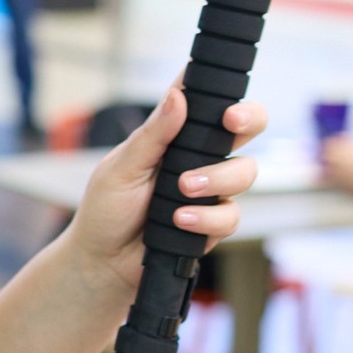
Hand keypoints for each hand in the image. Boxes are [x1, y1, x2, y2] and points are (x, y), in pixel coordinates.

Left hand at [64, 84, 265, 301]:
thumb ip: (152, 135)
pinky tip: (179, 220)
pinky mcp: (213, 224)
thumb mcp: (121, 167)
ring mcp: (211, 190)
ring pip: (244, 172)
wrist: (103, 262)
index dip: (224, 91)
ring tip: (183, 189)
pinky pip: (230, 215)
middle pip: (245, 128)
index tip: (224, 95)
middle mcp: (199, 158)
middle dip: (249, 119)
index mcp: (175, 135)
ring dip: (217, 178)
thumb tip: (177, 96)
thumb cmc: (106, 209)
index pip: (207, 102)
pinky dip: (206, 218)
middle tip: (231, 122)